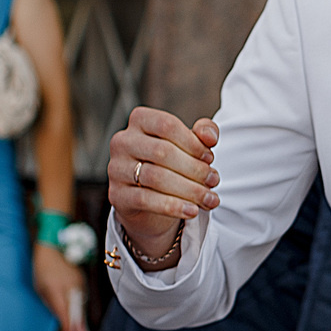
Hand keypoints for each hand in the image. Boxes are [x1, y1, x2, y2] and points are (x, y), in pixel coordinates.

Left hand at [32, 243, 87, 330]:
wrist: (55, 246)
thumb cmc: (43, 268)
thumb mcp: (41, 287)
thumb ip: (51, 303)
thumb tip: (61, 318)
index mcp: (57, 289)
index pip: (64, 311)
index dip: (68, 325)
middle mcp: (71, 289)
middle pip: (77, 315)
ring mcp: (79, 287)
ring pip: (80, 310)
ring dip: (80, 326)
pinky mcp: (82, 285)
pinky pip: (80, 303)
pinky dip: (79, 314)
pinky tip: (78, 324)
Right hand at [108, 108, 216, 262]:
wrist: (149, 199)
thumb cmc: (172, 163)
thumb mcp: (190, 144)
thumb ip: (204, 132)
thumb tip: (210, 137)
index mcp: (139, 120)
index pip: (167, 125)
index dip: (193, 143)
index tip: (210, 158)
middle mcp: (122, 141)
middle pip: (162, 152)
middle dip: (194, 169)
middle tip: (214, 180)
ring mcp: (116, 168)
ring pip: (155, 177)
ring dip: (189, 190)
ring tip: (210, 198)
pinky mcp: (117, 195)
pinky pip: (145, 200)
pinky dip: (173, 206)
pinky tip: (192, 211)